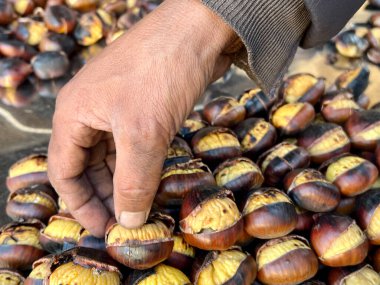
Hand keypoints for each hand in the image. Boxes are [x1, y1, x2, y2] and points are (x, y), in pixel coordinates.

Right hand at [48, 0, 236, 236]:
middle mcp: (90, 111)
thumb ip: (134, 181)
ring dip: (124, 183)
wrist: (198, 30)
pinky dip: (140, 166)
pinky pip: (133, 144)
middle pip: (88, 166)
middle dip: (105, 196)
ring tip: (141, 208)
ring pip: (112, 156)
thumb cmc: (161, 72)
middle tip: (126, 223)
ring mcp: (117, 107)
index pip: (64, 172)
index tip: (104, 229)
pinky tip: (153, 182)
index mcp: (74, 114)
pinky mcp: (142, 106)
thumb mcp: (143, 134)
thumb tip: (129, 221)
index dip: (81, 204)